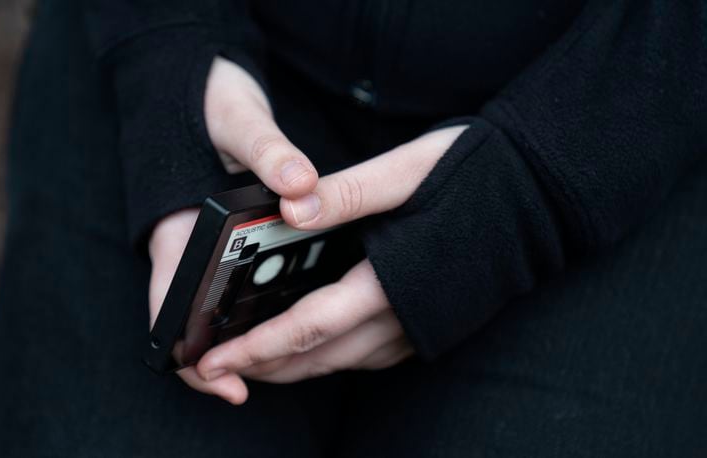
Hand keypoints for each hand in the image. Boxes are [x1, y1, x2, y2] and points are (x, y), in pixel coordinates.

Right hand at [147, 56, 321, 403]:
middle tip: (291, 367)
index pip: (167, 316)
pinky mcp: (234, 238)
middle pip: (202, 325)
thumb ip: (267, 149)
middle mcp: (187, 251)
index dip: (194, 364)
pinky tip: (312, 299)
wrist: (196, 82)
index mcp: (175, 235)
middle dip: (239, 356)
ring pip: (226, 308)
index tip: (235, 386)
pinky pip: (249, 281)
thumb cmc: (205, 100)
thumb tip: (301, 186)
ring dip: (258, 331)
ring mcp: (209, 247)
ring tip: (307, 342)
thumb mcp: (238, 119)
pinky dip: (272, 298)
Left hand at [188, 124, 469, 403]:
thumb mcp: (407, 171)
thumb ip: (347, 192)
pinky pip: (372, 355)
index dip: (257, 348)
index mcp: (390, 281)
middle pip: (321, 357)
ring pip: (345, 362)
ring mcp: (423, 326)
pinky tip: (318, 340)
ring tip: (256, 357)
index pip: (308, 328)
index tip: (214, 361)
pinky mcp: (434, 324)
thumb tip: (291, 207)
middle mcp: (405, 316)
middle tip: (219, 367)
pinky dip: (334, 355)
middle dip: (265, 366)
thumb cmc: (474, 174)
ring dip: (297, 365)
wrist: (541, 193)